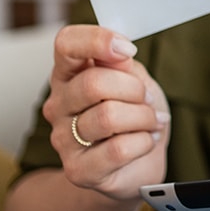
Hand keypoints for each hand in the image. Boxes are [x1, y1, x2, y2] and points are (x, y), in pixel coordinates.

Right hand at [43, 25, 169, 200]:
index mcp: (69, 73)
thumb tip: (118, 53)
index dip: (98, 40)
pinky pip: (118, 149)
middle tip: (147, 98)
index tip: (128, 50)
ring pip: (108, 117)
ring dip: (143, 117)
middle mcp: (58, 104)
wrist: (138, 164)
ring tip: (151, 121)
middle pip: (93, 83)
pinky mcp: (77, 170)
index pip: (66, 44)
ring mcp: (63, 139)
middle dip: (134, 89)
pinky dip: (143, 142)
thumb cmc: (133, 115)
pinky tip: (146, 141)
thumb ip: (122, 64)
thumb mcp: (135, 79)